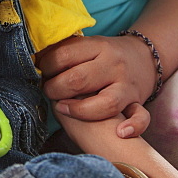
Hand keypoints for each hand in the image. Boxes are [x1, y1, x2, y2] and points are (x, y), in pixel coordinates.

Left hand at [37, 34, 157, 137]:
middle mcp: (113, 65)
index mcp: (97, 46)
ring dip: (79, 110)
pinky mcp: (138, 102)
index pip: (64, 55)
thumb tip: (33, 60)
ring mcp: (126, 85)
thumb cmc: (104, 55)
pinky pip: (141, 117)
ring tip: (63, 108)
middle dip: (55, 89)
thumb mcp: (87, 45)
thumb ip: (66, 52)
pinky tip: (120, 133)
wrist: (144, 57)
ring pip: (106, 102)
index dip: (46, 66)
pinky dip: (133, 126)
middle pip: (78, 80)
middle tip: (47, 91)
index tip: (40, 72)